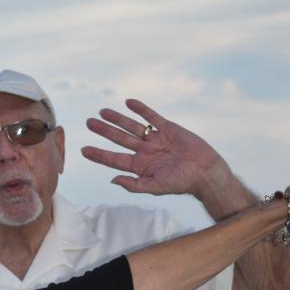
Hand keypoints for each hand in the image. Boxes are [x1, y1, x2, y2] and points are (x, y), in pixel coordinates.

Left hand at [81, 99, 230, 198]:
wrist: (205, 172)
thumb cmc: (181, 183)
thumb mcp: (156, 187)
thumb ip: (134, 185)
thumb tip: (113, 180)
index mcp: (139, 166)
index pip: (114, 159)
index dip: (99, 155)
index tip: (83, 150)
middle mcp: (144, 152)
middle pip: (119, 139)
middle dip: (104, 131)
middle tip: (88, 122)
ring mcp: (155, 139)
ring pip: (132, 126)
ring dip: (118, 118)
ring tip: (102, 111)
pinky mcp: (168, 128)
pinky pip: (151, 116)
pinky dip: (141, 109)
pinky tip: (129, 102)